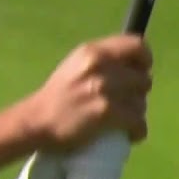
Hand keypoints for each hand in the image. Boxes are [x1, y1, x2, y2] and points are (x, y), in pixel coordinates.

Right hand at [21, 34, 152, 153]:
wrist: (35, 121)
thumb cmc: (56, 96)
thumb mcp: (75, 66)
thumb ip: (101, 61)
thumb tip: (132, 67)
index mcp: (92, 51)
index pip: (137, 45)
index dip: (144, 60)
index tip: (139, 72)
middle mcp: (100, 65)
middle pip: (143, 78)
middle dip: (137, 92)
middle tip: (124, 101)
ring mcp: (104, 89)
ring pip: (141, 102)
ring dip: (135, 113)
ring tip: (121, 119)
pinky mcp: (106, 112)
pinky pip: (138, 122)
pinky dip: (136, 131)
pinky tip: (127, 133)